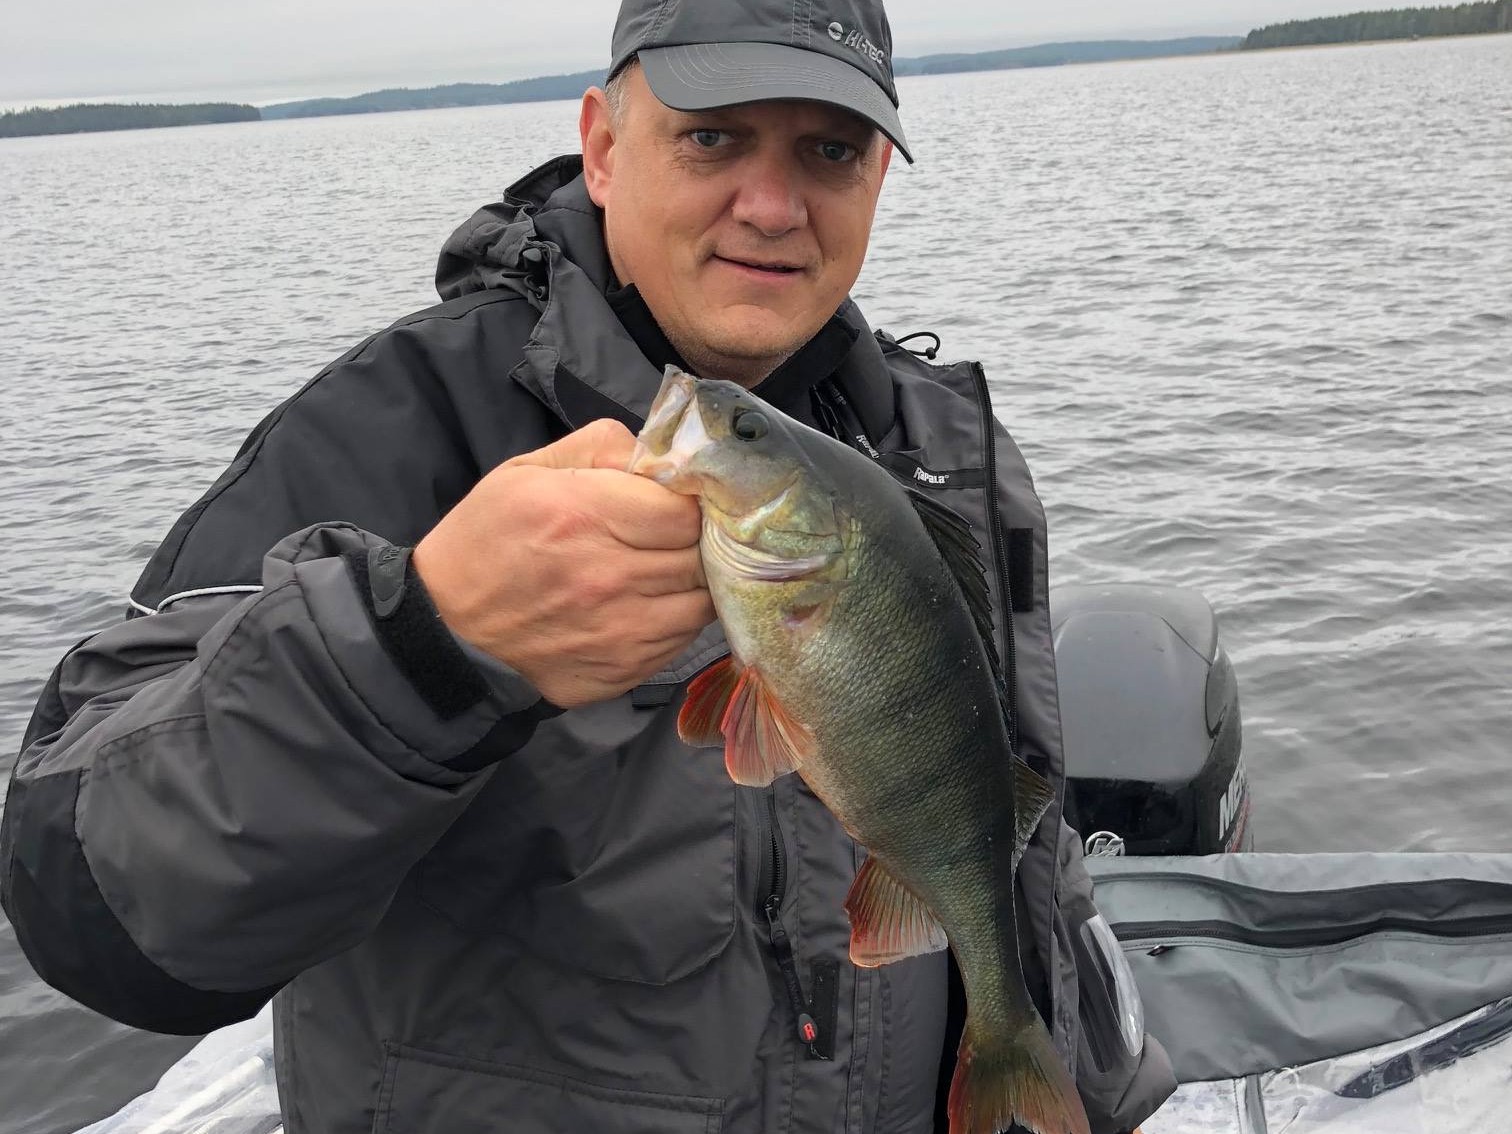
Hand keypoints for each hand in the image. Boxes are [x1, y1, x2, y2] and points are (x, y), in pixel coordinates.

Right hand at [413, 419, 713, 708]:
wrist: (448, 625)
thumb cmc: (488, 537)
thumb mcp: (528, 470)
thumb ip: (601, 447)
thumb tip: (661, 454)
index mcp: (585, 515)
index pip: (687, 511)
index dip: (692, 503)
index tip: (681, 502)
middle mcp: (609, 577)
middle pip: (702, 556)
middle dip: (699, 541)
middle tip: (678, 536)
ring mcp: (619, 632)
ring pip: (702, 603)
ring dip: (694, 583)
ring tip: (669, 570)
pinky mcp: (621, 671)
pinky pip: (681, 641)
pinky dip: (676, 620)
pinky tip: (650, 604)